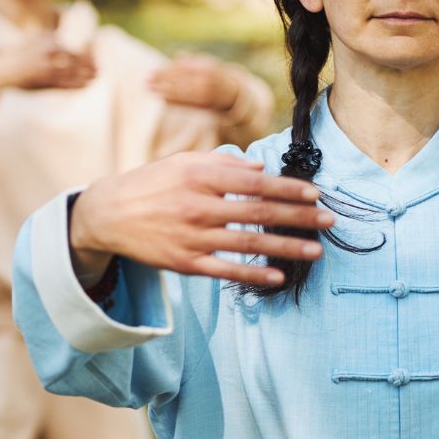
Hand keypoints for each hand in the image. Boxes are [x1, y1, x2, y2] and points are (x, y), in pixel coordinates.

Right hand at [0, 33, 94, 101]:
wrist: (0, 72)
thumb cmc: (17, 54)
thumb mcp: (32, 40)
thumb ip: (48, 36)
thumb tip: (64, 34)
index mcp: (45, 43)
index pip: (71, 48)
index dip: (85, 54)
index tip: (94, 56)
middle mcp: (46, 56)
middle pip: (74, 61)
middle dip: (88, 64)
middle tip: (99, 67)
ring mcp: (44, 71)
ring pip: (70, 74)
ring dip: (85, 76)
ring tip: (96, 76)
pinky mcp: (41, 84)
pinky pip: (63, 86)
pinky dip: (76, 86)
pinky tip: (85, 86)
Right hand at [68, 152, 334, 286]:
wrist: (108, 214)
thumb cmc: (152, 183)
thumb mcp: (183, 162)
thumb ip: (223, 164)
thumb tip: (261, 167)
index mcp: (200, 177)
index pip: (255, 182)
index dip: (288, 188)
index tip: (315, 193)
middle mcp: (198, 206)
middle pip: (258, 212)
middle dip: (299, 216)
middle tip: (329, 220)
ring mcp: (192, 237)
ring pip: (248, 243)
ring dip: (286, 248)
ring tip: (316, 250)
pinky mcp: (185, 263)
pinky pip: (226, 271)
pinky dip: (254, 274)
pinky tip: (278, 276)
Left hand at [149, 53, 241, 113]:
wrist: (229, 93)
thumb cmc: (213, 74)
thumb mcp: (206, 62)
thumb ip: (191, 60)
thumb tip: (175, 58)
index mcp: (207, 68)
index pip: (182, 69)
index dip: (167, 70)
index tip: (154, 71)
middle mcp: (206, 82)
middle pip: (180, 81)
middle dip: (162, 80)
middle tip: (147, 79)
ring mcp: (204, 95)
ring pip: (181, 93)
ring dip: (164, 91)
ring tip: (150, 89)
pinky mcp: (202, 106)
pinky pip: (185, 103)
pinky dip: (172, 100)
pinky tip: (161, 97)